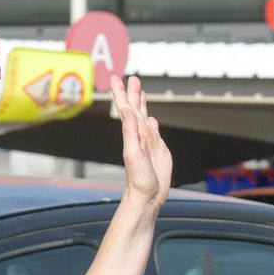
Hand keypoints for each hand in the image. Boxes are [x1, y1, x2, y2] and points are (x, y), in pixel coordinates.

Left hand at [113, 75, 171, 212]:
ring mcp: (148, 142)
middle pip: (135, 109)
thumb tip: (128, 112)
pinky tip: (150, 118)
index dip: (121, 94)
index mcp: (132, 134)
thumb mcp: (133, 155)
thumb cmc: (139, 180)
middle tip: (130, 78)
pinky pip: (153, 131)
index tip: (116, 78)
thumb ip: (130, 133)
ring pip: (144, 117)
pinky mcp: (157, 149)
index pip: (126, 109)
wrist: (147, 196)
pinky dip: (151, 122)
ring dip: (141, 104)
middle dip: (132, 93)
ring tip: (140, 91)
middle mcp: (139, 135)